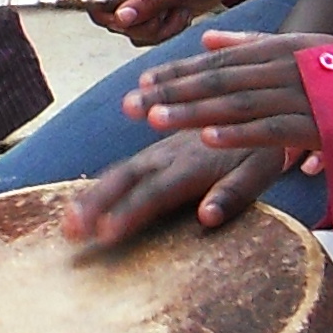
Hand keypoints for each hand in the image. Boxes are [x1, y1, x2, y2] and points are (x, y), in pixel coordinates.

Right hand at [66, 125, 298, 247]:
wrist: (259, 98)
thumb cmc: (265, 146)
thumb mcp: (260, 169)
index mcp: (194, 163)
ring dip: (92, 195)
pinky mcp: (159, 148)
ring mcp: (161, 150)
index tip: (104, 234)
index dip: (128, 212)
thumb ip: (234, 193)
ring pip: (120, 171)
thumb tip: (205, 217)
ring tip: (67, 220)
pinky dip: (102, 180)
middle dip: (95, 204)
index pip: (155, 191)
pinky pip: (126, 164)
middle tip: (69, 228)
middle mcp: (170, 154)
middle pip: (125, 179)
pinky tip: (84, 197)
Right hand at [83, 0, 254, 40]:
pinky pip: (146, 36)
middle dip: (139, 26)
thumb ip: (147, 1)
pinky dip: (165, 33)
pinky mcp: (150, 15)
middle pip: (110, 20)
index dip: (98, 10)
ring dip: (156, 31)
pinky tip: (179, 16)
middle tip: (164, 14)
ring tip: (178, 11)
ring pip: (130, 32)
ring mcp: (138, 2)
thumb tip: (119, 18)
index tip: (126, 19)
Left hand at [125, 29, 324, 158]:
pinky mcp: (319, 123)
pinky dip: (239, 133)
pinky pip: (272, 129)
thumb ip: (252, 44)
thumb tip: (207, 40)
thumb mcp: (301, 50)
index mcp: (278, 50)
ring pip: (236, 103)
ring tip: (153, 119)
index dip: (177, 72)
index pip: (216, 62)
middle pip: (217, 80)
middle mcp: (284, 67)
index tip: (140, 82)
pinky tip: (207, 139)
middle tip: (127, 105)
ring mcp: (301, 94)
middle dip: (170, 92)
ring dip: (192, 111)